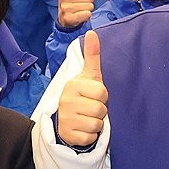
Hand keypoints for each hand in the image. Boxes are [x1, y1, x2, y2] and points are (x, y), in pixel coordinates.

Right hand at [49, 0, 95, 28]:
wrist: (64, 18)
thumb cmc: (68, 0)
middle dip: (88, 1)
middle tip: (80, 4)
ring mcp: (66, 8)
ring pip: (89, 6)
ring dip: (87, 9)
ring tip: (80, 9)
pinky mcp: (70, 19)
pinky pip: (87, 14)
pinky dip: (87, 16)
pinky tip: (80, 16)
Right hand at [57, 31, 107, 146]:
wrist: (66, 119)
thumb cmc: (82, 95)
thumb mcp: (88, 76)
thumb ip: (92, 55)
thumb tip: (92, 32)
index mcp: (72, 85)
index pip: (102, 92)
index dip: (102, 96)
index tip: (93, 96)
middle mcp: (66, 101)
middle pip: (100, 109)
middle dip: (100, 111)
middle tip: (90, 108)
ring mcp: (66, 119)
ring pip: (96, 124)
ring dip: (96, 123)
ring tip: (86, 118)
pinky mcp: (68, 135)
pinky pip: (90, 137)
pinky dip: (90, 136)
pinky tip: (82, 129)